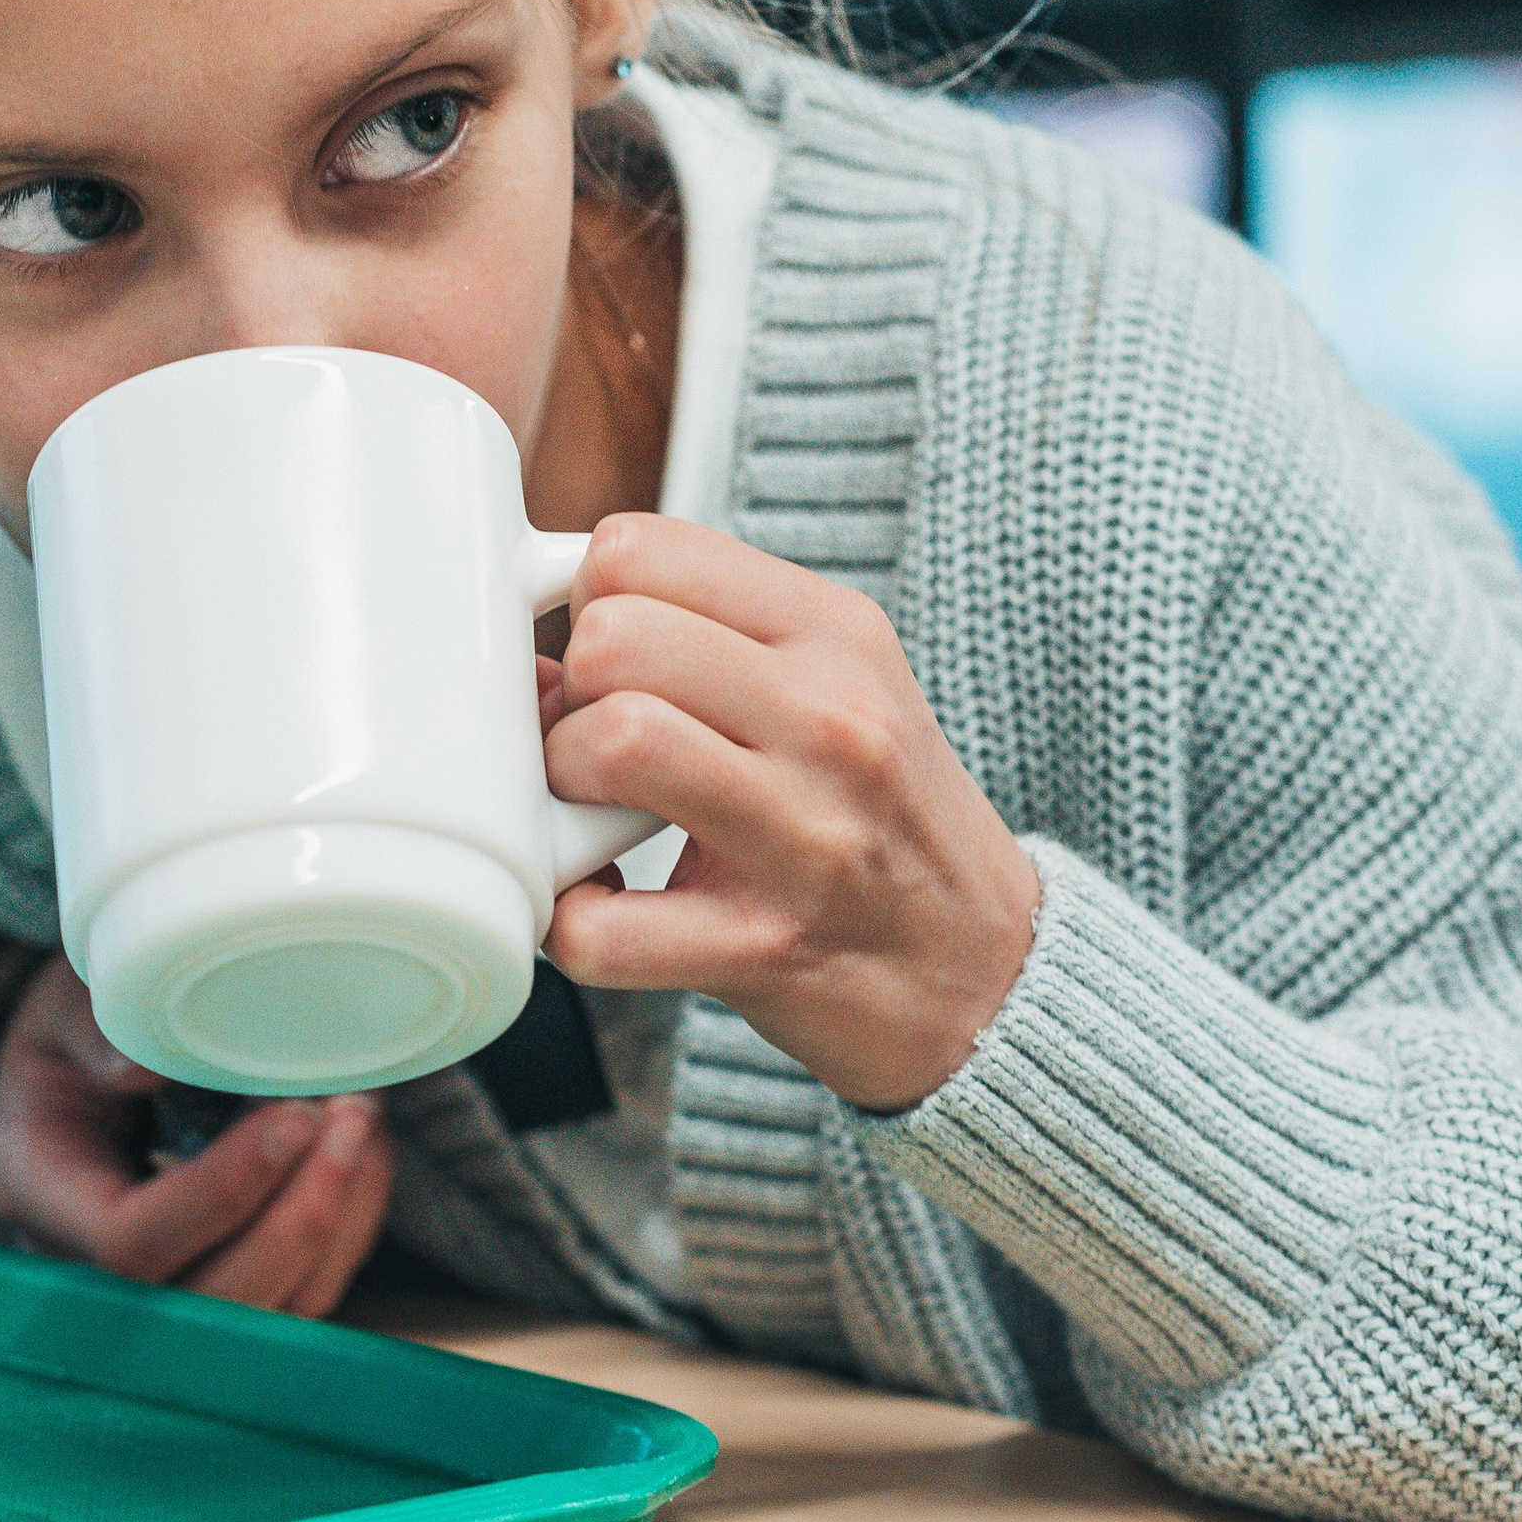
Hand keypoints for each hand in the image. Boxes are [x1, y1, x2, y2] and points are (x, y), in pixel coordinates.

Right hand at [0, 956, 395, 1313]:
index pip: (128, 1241)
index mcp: (34, 1191)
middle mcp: (88, 1269)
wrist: (80, 1064)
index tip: (292, 1115)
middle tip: (351, 1116)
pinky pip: (296, 1298)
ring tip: (363, 1123)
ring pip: (264, 1318)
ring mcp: (156, 1294)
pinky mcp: (220, 1288)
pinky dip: (346, 1234)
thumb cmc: (74, 1026)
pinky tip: (362, 1155)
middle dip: (296, 1221)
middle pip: (204, 1303)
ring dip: (335, 1227)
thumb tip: (140, 1070)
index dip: (221, 1192)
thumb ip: (95, 1026)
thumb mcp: (67, 1002)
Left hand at [538, 515, 1039, 1114]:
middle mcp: (830, 719)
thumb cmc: (882, 822)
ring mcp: (802, 835)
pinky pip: (601, 924)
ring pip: (613, 743)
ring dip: (563, 788)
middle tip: (596, 750)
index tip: (609, 664)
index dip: (587, 607)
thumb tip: (537, 653)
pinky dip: (568, 918)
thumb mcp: (834, 689)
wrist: (984, 972)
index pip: (637, 549)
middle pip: (612, 639)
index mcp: (835, 634)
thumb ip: (707, 641)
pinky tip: (602, 905)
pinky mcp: (761, 947)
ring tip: (594, 817)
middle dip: (570, 699)